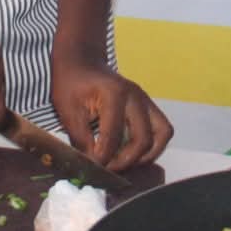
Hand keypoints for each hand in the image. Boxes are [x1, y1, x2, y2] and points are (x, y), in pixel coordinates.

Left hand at [49, 51, 172, 170]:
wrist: (81, 61)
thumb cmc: (71, 83)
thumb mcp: (68, 111)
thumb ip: (81, 140)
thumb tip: (93, 166)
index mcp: (114, 94)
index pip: (113, 137)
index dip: (103, 158)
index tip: (92, 168)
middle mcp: (136, 96)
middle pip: (143, 140)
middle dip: (125, 161)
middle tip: (107, 168)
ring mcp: (146, 99)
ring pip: (161, 135)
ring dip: (145, 155)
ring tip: (123, 162)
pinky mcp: (148, 105)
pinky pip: (162, 130)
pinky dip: (152, 146)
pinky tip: (132, 153)